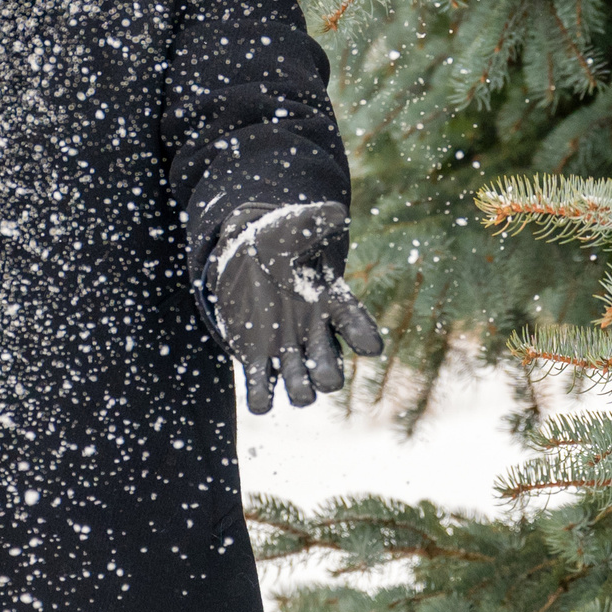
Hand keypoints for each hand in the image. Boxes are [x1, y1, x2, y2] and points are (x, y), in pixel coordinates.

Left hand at [198, 201, 383, 414]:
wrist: (242, 256)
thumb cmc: (277, 241)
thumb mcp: (292, 228)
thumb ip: (313, 222)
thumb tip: (337, 212)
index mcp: (330, 303)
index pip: (356, 324)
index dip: (363, 337)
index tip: (369, 345)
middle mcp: (313, 334)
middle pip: (331, 369)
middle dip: (328, 374)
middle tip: (318, 370)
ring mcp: (286, 350)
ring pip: (302, 388)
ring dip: (299, 390)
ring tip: (291, 382)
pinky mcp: (255, 359)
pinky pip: (262, 391)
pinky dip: (261, 399)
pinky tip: (259, 399)